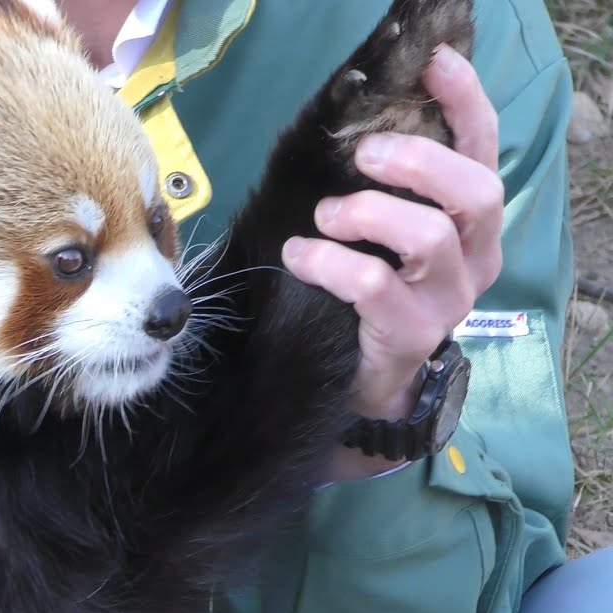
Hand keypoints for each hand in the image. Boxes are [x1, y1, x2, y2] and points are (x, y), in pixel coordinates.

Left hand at [281, 44, 504, 477]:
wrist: (362, 379)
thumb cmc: (362, 289)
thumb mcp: (373, 230)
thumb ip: (373, 183)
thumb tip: (343, 126)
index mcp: (468, 220)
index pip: (482, 150)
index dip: (464, 104)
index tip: (434, 64)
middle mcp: (474, 257)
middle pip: (476, 192)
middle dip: (417, 162)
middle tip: (362, 154)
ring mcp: (448, 300)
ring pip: (428, 238)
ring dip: (365, 214)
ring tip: (324, 217)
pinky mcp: (410, 336)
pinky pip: (373, 285)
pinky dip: (328, 262)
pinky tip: (299, 255)